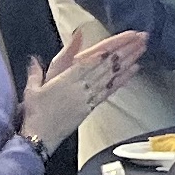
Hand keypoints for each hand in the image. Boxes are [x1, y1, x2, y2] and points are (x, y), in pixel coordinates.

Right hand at [19, 33, 145, 151]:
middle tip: (142, 37)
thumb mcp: (33, 88)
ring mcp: (88, 97)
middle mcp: (81, 86)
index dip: (111, 47)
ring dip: (128, 61)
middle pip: (107, 64)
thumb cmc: (34, 113)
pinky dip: (123, 79)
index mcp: (67, 78)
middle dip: (126, 49)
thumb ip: (36, 71)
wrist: (39, 138)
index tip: (125, 37)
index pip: (94, 58)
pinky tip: (134, 70)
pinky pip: (110, 90)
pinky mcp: (91, 107)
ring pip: (112, 75)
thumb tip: (34, 58)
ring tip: (142, 48)